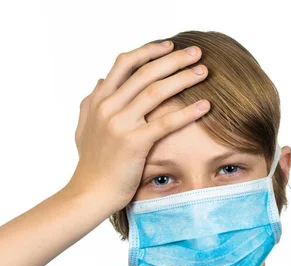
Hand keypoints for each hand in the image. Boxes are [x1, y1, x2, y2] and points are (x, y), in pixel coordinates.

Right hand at [65, 41, 209, 210]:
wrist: (89, 193)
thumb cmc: (91, 164)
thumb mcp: (85, 128)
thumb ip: (90, 103)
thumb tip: (99, 80)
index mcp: (98, 100)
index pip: (124, 63)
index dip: (148, 51)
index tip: (169, 46)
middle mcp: (108, 107)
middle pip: (145, 72)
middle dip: (173, 59)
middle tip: (196, 52)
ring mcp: (120, 124)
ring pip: (156, 91)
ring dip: (183, 78)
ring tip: (204, 71)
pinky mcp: (134, 143)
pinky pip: (166, 122)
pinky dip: (187, 111)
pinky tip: (205, 105)